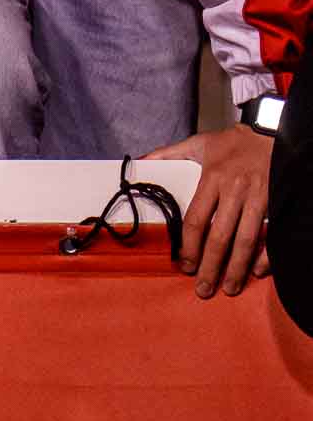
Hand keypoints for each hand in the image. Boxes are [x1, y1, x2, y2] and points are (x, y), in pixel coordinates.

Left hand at [143, 126, 273, 296]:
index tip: (184, 266)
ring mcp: (259, 198)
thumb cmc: (234, 142)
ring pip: (246, 240)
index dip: (189, 246)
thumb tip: (141, 160)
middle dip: (211, 265)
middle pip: (220, 236)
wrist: (274, 131)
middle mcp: (235, 191)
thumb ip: (169, 153)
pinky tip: (257, 271)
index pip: (196, 220)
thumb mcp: (199, 143)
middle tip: (203, 289)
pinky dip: (267, 255)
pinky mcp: (280, 202)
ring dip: (236, 267)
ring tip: (229, 288)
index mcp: (212, 179)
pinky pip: (273, 234)